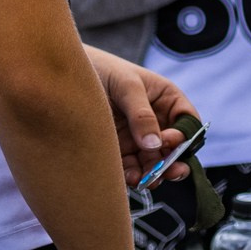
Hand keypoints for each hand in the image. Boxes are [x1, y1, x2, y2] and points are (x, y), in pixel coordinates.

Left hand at [83, 46, 198, 187]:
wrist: (63, 73)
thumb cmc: (102, 69)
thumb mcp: (126, 85)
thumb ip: (141, 114)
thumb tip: (155, 144)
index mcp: (167, 101)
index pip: (187, 124)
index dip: (184, 137)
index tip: (167, 141)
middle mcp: (157, 122)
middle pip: (173, 149)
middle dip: (172, 163)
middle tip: (165, 172)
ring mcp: (139, 137)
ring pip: (154, 162)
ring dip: (153, 174)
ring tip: (146, 180)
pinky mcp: (120, 148)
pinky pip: (132, 167)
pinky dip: (134, 176)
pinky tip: (130, 179)